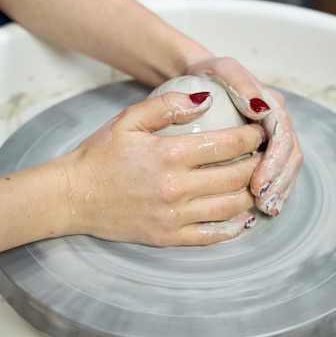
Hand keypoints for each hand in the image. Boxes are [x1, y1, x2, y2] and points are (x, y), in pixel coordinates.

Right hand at [57, 90, 264, 245]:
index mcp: (168, 155)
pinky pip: (210, 236)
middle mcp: (175, 188)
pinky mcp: (167, 237)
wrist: (72, 196)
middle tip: (263, 157)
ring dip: (250, 194)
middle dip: (257, 164)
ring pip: (229, 207)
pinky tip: (241, 217)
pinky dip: (232, 228)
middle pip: (235, 177)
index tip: (258, 133)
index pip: (226, 144)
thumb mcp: (128, 119)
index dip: (250, 138)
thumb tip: (206, 99)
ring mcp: (173, 216)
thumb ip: (167, 106)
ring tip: (255, 182)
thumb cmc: (99, 155)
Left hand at [185, 57, 302, 215]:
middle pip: (291, 157)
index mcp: (273, 105)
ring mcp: (272, 136)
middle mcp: (278, 122)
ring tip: (265, 209)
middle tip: (263, 203)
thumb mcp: (223, 69)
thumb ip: (241, 83)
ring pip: (287, 168)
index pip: (283, 138)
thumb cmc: (209, 73)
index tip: (258, 183)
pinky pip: (274, 172)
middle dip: (280, 182)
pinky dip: (272, 190)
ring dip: (279, 190)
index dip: (274, 163)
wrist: (200, 75)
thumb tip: (260, 109)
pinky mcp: (263, 149)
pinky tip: (260, 207)